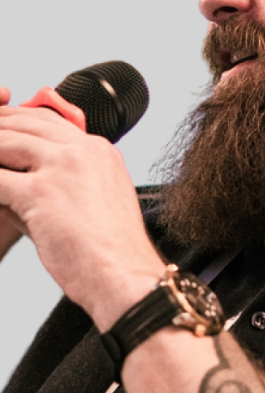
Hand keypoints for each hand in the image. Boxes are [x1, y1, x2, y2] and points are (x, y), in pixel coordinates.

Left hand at [0, 102, 164, 329]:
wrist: (124, 272)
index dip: (19, 121)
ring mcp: (63, 166)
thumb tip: (15, 179)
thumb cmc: (112, 248)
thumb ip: (58, 182)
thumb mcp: (95, 200)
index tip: (3, 130)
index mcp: (100, 151)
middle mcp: (84, 150)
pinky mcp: (42, 191)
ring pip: (6, 142)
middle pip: (26, 123)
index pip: (50, 120)